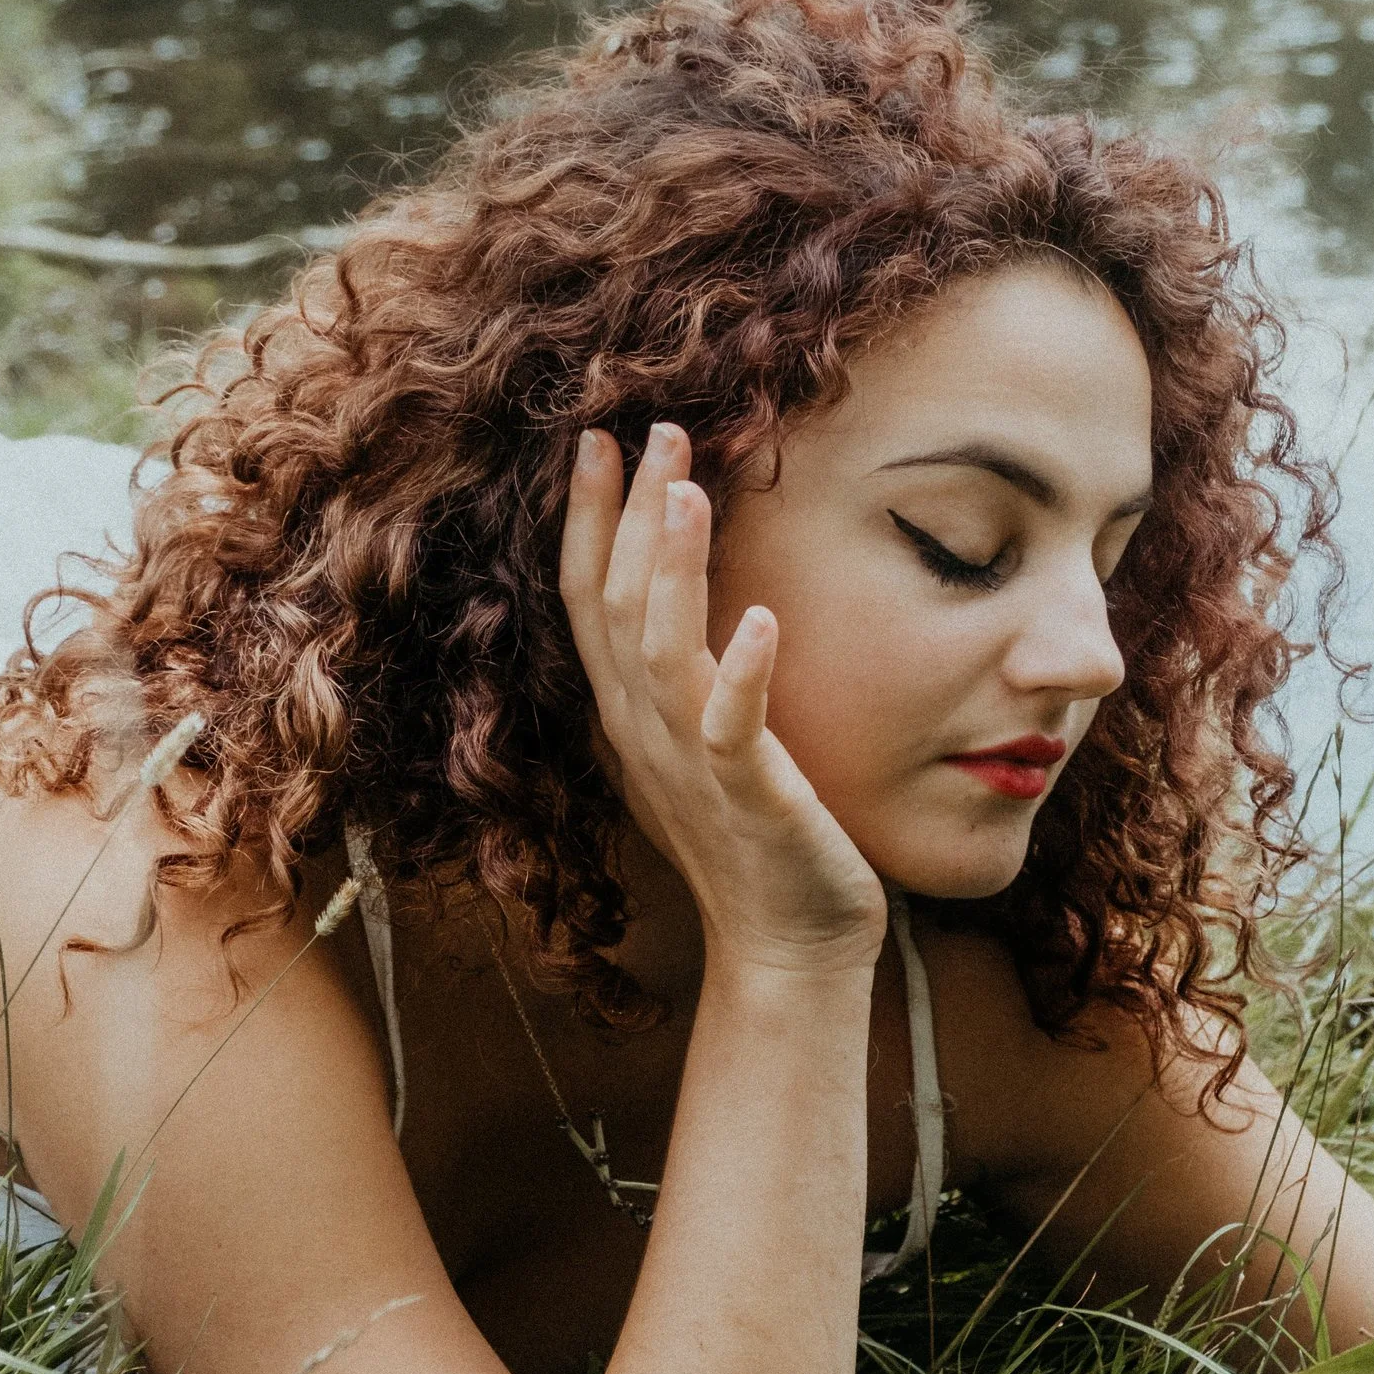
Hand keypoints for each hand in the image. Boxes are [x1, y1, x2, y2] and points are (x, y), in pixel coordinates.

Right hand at [560, 426, 885, 976]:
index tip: (595, 439)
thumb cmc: (751, 841)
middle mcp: (646, 732)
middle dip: (626, 514)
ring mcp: (691, 764)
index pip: (588, 599)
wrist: (785, 944)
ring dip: (671, 570)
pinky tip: (762, 620)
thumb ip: (678, 675)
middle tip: (649, 430)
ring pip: (660, 653)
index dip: (588, 519)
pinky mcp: (751, 797)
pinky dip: (744, 673)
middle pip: (613, 606)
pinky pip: (735, 729)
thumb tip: (676, 598)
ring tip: (688, 492)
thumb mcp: (696, 743)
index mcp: (630, 715)